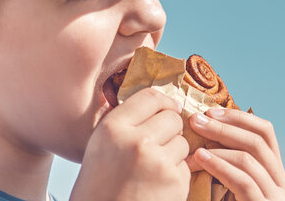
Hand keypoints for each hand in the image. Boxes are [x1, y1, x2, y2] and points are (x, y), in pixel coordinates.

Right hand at [70, 88, 189, 200]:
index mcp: (113, 128)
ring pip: (182, 141)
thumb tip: (160, 103)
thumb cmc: (99, 187)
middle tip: (160, 142)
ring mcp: (158, 162)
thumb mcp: (101, 146)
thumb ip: (126, 123)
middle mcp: (136, 141)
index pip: (150, 97)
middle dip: (171, 128)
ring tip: (153, 168)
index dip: (164, 102)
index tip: (170, 108)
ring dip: (174, 152)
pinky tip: (158, 185)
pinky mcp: (175, 182)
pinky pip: (185, 165)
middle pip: (172, 118)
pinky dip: (176, 173)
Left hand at [186, 109, 284, 200]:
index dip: (239, 117)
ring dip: (218, 144)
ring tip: (194, 141)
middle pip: (258, 140)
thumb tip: (206, 125)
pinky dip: (220, 166)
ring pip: (251, 156)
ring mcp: (277, 198)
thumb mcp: (230, 184)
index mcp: (275, 174)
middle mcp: (282, 184)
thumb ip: (227, 161)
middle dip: (225, 126)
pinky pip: (244, 180)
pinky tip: (200, 159)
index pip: (266, 132)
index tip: (211, 111)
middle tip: (197, 120)